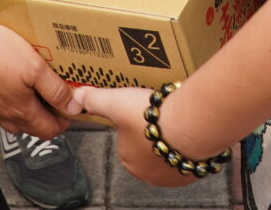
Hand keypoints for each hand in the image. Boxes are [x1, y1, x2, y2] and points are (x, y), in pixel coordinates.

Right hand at [0, 24, 76, 139]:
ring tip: (36, 96)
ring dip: (28, 114)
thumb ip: (55, 90)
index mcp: (21, 111)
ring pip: (13, 121)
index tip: (70, 114)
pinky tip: (11, 89)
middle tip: (56, 104)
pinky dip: (10, 105)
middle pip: (31, 128)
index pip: (47, 130)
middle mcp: (4, 116)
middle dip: (47, 119)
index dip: (63, 124)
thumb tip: (72, 107)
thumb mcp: (36, 68)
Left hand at [72, 86, 195, 188]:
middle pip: (147, 149)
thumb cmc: (154, 117)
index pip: (126, 142)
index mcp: (128, 160)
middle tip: (159, 115)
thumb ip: (95, 99)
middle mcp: (149, 173)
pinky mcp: (192, 169)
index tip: (142, 112)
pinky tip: (187, 131)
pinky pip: (187, 157)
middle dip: (152, 133)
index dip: (133, 124)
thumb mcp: (116, 102)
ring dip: (170, 140)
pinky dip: (187, 146)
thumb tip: (78, 97)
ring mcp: (171, 173)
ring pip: (167, 154)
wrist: (190, 124)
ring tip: (174, 121)